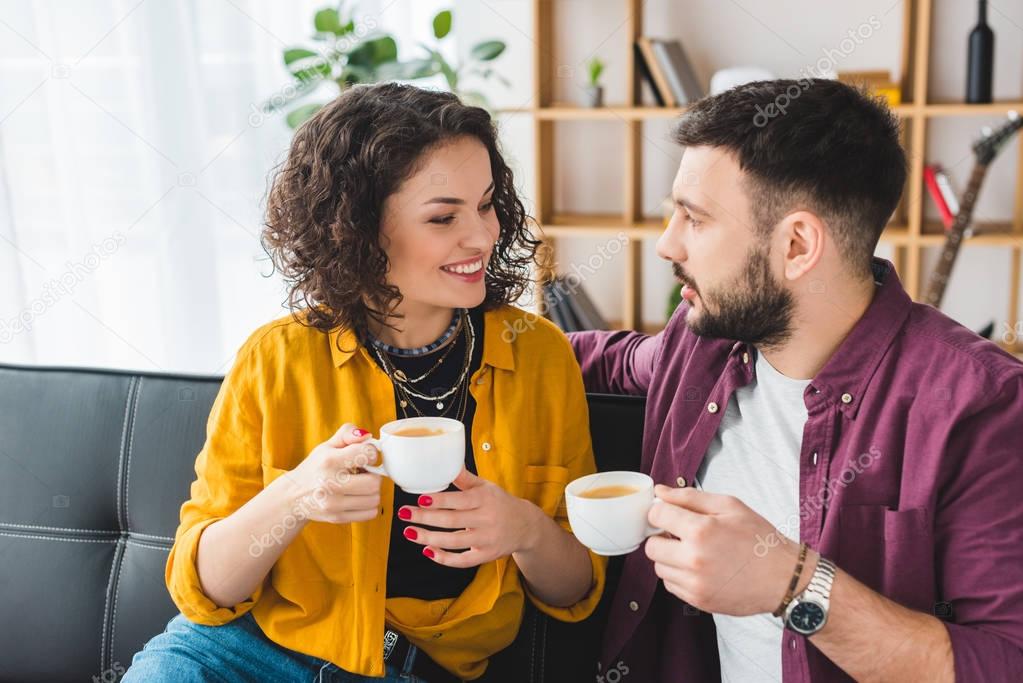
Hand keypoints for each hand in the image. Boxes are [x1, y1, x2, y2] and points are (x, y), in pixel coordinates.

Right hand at [277, 423, 382, 524]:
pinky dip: (368, 505)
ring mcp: (333, 504)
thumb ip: (348, 433)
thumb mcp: (327, 446)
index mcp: (329, 461)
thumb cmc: (315, 468)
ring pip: (374, 499)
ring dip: (372, 491)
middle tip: (364, 473)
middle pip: (374, 482)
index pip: (367, 455)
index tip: (364, 456)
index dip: (371, 453)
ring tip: (359, 486)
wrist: (292, 496)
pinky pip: (370, 513)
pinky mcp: (337, 518)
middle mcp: (330, 483)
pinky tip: (357, 498)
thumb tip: (367, 436)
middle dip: (374, 476)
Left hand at [398, 468, 541, 567]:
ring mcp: (486, 539)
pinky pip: (463, 561)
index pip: (459, 500)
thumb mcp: (485, 486)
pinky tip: (427, 551)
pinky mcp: (486, 556)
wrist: (526, 526)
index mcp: (485, 499)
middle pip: (452, 521)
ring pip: (454, 541)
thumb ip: (464, 478)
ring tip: (409, 532)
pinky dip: (444, 558)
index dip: (439, 501)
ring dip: (429, 538)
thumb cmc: (499, 502)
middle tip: (403, 513)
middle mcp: (487, 519)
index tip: (420, 499)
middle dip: (425, 518)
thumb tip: (446, 461)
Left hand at [644, 484, 809, 615]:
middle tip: (681, 535)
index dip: (661, 511)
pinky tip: (699, 569)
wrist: (784, 578)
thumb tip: (660, 492)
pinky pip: (670, 586)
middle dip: (662, 537)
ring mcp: (694, 583)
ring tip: (694, 552)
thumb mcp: (729, 506)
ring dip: (670, 558)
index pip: (656, 515)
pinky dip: (679, 576)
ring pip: (659, 567)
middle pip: (652, 545)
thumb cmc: (759, 540)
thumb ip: (689, 497)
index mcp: (701, 530)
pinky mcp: (698, 601)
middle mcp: (693, 559)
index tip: (669, 514)